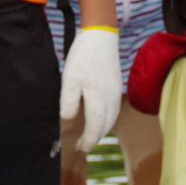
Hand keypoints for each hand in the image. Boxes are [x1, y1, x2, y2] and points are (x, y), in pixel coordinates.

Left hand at [60, 26, 120, 152]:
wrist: (101, 36)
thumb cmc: (83, 57)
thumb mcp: (69, 79)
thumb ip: (69, 102)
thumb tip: (69, 120)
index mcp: (98, 98)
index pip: (95, 127)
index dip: (88, 140)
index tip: (80, 148)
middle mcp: (110, 99)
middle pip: (105, 126)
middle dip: (95, 138)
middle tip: (82, 145)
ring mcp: (116, 93)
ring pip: (111, 119)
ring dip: (102, 130)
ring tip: (90, 135)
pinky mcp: (117, 87)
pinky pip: (114, 110)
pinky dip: (107, 119)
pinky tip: (99, 118)